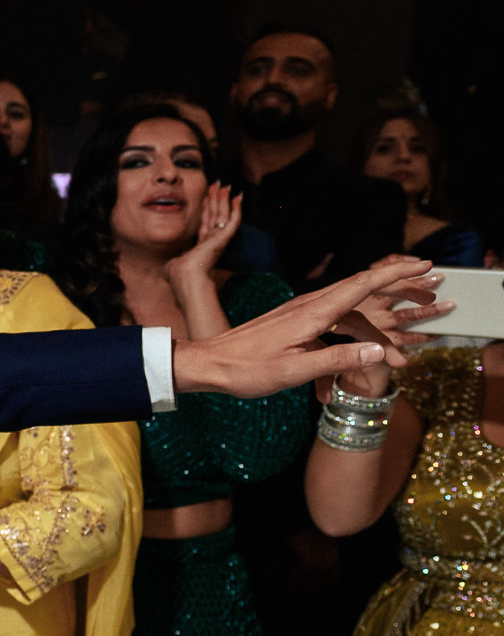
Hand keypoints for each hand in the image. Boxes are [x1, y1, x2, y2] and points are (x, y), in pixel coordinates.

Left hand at [166, 184, 242, 281]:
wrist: (186, 277)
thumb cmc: (178, 275)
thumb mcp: (173, 266)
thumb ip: (174, 263)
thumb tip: (169, 267)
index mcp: (201, 247)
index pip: (205, 224)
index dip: (206, 209)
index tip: (206, 197)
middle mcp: (211, 242)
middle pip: (215, 216)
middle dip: (216, 200)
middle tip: (218, 185)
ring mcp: (219, 239)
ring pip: (223, 215)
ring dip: (224, 200)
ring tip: (225, 186)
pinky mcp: (223, 238)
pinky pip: (232, 220)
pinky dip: (236, 209)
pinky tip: (238, 197)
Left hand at [172, 257, 440, 396]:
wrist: (208, 364)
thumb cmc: (246, 370)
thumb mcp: (294, 371)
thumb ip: (337, 361)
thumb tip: (377, 351)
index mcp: (311, 314)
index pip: (361, 285)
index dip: (395, 273)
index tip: (423, 263)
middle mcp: (307, 306)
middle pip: (360, 290)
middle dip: (396, 284)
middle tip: (428, 282)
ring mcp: (299, 313)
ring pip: (347, 310)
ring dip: (373, 324)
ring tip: (395, 347)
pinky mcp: (293, 322)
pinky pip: (330, 322)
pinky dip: (347, 335)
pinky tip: (345, 361)